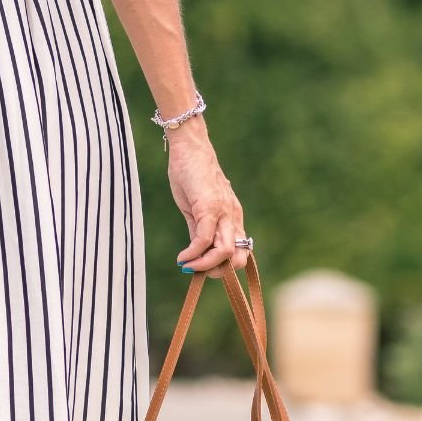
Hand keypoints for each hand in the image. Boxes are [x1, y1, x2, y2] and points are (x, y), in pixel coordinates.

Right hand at [165, 122, 248, 277]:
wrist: (191, 148)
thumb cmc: (192, 176)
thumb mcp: (196, 210)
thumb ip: (199, 231)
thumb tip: (195, 254)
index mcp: (232, 219)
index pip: (241, 253)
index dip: (224, 268)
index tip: (201, 269)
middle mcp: (233, 217)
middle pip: (238, 258)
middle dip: (217, 272)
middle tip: (195, 271)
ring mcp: (223, 212)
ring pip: (225, 252)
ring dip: (205, 266)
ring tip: (187, 266)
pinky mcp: (209, 207)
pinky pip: (205, 239)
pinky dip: (192, 254)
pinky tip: (181, 257)